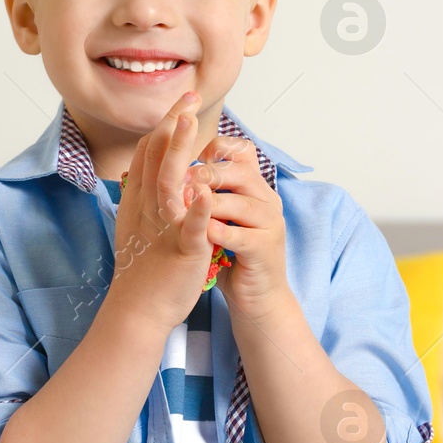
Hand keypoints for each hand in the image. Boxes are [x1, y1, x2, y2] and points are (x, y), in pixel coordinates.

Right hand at [106, 92, 219, 332]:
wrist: (137, 310)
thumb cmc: (143, 271)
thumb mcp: (138, 226)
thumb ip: (141, 198)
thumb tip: (143, 173)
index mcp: (139, 201)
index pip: (148, 154)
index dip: (165, 126)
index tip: (183, 103)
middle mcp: (146, 208)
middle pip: (155, 158)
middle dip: (172, 125)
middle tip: (189, 96)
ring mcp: (162, 227)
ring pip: (167, 183)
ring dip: (178, 151)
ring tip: (189, 122)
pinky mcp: (180, 249)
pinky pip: (188, 226)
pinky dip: (195, 208)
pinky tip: (205, 189)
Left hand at [191, 134, 289, 319]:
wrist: (256, 294)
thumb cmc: (231, 251)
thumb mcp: (219, 214)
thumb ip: (207, 190)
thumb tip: (173, 165)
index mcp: (253, 186)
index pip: (242, 151)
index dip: (216, 147)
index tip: (189, 157)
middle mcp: (266, 199)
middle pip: (241, 172)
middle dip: (207, 173)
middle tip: (180, 180)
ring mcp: (269, 224)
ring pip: (243, 203)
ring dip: (212, 203)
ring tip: (187, 204)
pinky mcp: (266, 250)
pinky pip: (244, 236)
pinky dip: (222, 233)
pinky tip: (204, 233)